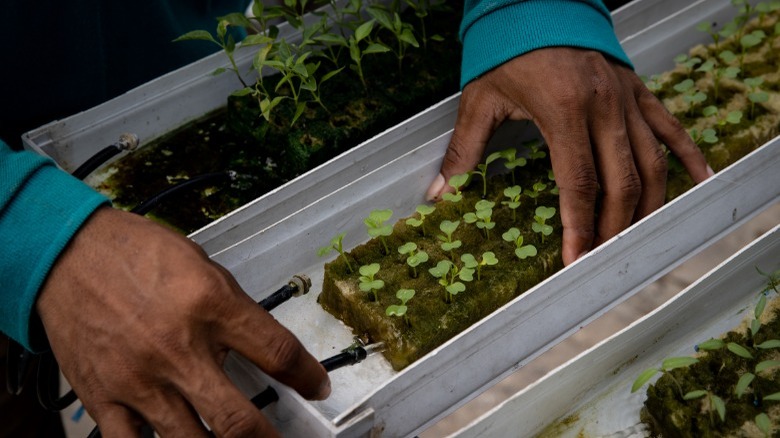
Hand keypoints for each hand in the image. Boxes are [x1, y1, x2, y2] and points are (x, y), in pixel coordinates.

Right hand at [36, 207, 329, 436]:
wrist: (68, 252)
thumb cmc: (134, 253)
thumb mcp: (202, 266)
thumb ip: (232, 311)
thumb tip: (260, 346)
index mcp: (209, 306)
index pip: (277, 352)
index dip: (307, 375)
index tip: (317, 386)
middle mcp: (177, 349)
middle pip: (237, 420)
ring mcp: (139, 379)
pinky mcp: (105, 397)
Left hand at [427, 47, 712, 264]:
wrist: (539, 3)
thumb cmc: (508, 50)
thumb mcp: (480, 100)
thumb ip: (463, 150)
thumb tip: (438, 194)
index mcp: (563, 111)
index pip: (578, 183)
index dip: (579, 226)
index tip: (576, 259)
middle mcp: (603, 107)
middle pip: (621, 181)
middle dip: (613, 227)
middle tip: (603, 259)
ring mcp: (626, 99)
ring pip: (651, 162)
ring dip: (647, 205)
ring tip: (637, 238)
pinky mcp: (638, 90)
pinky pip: (671, 127)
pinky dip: (688, 156)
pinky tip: (700, 182)